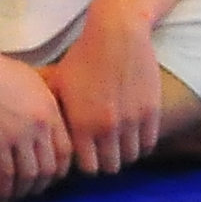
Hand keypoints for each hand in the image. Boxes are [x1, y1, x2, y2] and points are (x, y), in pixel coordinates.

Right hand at [0, 40, 74, 201]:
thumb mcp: (32, 82)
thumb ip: (44, 102)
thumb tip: (48, 115)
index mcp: (51, 111)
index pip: (65, 150)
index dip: (61, 169)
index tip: (52, 177)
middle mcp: (39, 126)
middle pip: (50, 167)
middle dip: (43, 184)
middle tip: (34, 190)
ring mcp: (18, 136)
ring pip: (29, 174)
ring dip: (24, 190)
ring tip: (17, 197)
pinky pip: (5, 174)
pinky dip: (6, 190)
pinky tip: (2, 196)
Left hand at [44, 15, 168, 177]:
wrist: (117, 33)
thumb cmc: (83, 57)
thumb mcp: (58, 86)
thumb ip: (57, 116)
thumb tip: (49, 140)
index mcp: (80, 124)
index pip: (87, 167)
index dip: (87, 165)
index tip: (87, 157)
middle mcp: (106, 128)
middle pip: (110, 167)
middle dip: (105, 163)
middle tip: (103, 154)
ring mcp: (131, 121)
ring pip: (130, 158)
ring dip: (124, 154)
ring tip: (118, 145)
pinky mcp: (151, 111)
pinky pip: (149, 143)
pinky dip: (141, 145)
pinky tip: (134, 137)